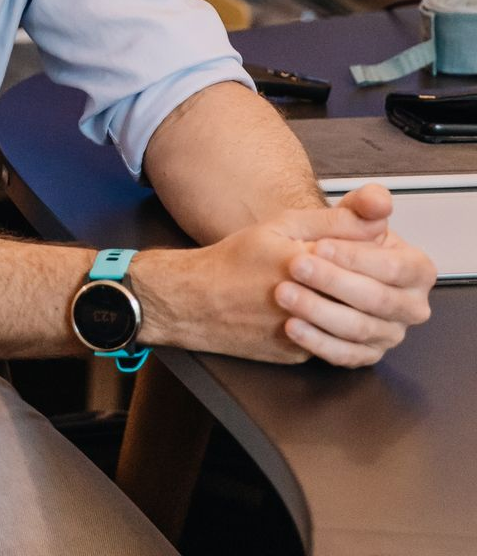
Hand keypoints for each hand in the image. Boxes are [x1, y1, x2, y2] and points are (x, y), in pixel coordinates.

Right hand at [136, 196, 402, 364]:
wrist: (194, 301)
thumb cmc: (234, 260)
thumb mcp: (280, 227)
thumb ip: (333, 223)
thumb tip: (379, 218)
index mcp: (306, 266)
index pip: (368, 266)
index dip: (375, 258)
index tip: (370, 250)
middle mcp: (308, 305)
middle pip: (366, 301)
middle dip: (369, 285)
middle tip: (364, 275)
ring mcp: (304, 337)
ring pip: (356, 330)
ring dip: (358, 311)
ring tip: (349, 295)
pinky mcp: (296, 356)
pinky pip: (333, 347)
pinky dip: (337, 331)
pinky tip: (329, 313)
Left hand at [273, 184, 434, 366]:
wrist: (301, 270)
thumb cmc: (323, 240)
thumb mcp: (334, 218)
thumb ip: (358, 208)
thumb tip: (378, 202)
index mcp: (415, 269)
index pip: (394, 267)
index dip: (356, 257)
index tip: (319, 245)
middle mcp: (410, 305)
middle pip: (378, 300)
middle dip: (334, 282)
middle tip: (295, 266)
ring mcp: (389, 334)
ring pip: (358, 329)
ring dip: (319, 311)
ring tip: (283, 293)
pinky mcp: (365, 355)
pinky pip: (345, 355)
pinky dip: (317, 342)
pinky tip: (291, 326)